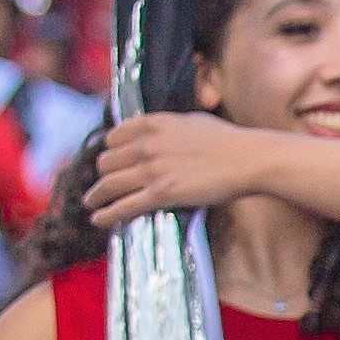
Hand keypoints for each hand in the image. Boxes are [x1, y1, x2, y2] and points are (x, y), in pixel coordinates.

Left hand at [84, 114, 278, 226]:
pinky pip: (124, 206)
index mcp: (153, 124)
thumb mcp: (192, 120)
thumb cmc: (228, 140)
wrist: (248, 159)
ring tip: (92, 204)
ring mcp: (152, 170)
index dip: (110, 151)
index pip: (113, 137)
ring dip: (96, 196)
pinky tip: (97, 220)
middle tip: (105, 185)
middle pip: (106, 162)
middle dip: (103, 174)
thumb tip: (160, 132)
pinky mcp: (161, 193)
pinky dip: (106, 214)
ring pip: (109, 184)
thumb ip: (169, 126)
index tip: (113, 161)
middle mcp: (146, 145)